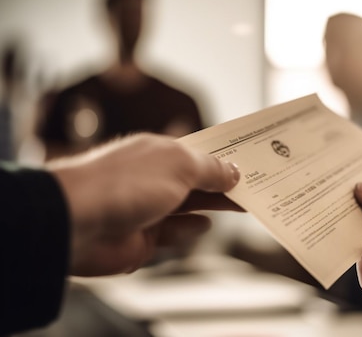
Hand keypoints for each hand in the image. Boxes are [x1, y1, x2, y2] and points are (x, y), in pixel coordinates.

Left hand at [48, 133, 241, 275]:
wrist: (77, 221)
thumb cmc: (126, 183)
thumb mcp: (180, 165)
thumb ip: (211, 169)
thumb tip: (234, 171)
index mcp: (160, 152)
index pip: (198, 152)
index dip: (224, 157)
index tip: (250, 160)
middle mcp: (154, 177)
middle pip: (198, 180)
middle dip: (224, 183)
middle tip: (256, 185)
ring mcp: (148, 207)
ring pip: (189, 206)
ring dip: (213, 206)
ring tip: (241, 205)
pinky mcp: (143, 237)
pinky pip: (174, 232)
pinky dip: (191, 229)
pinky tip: (206, 225)